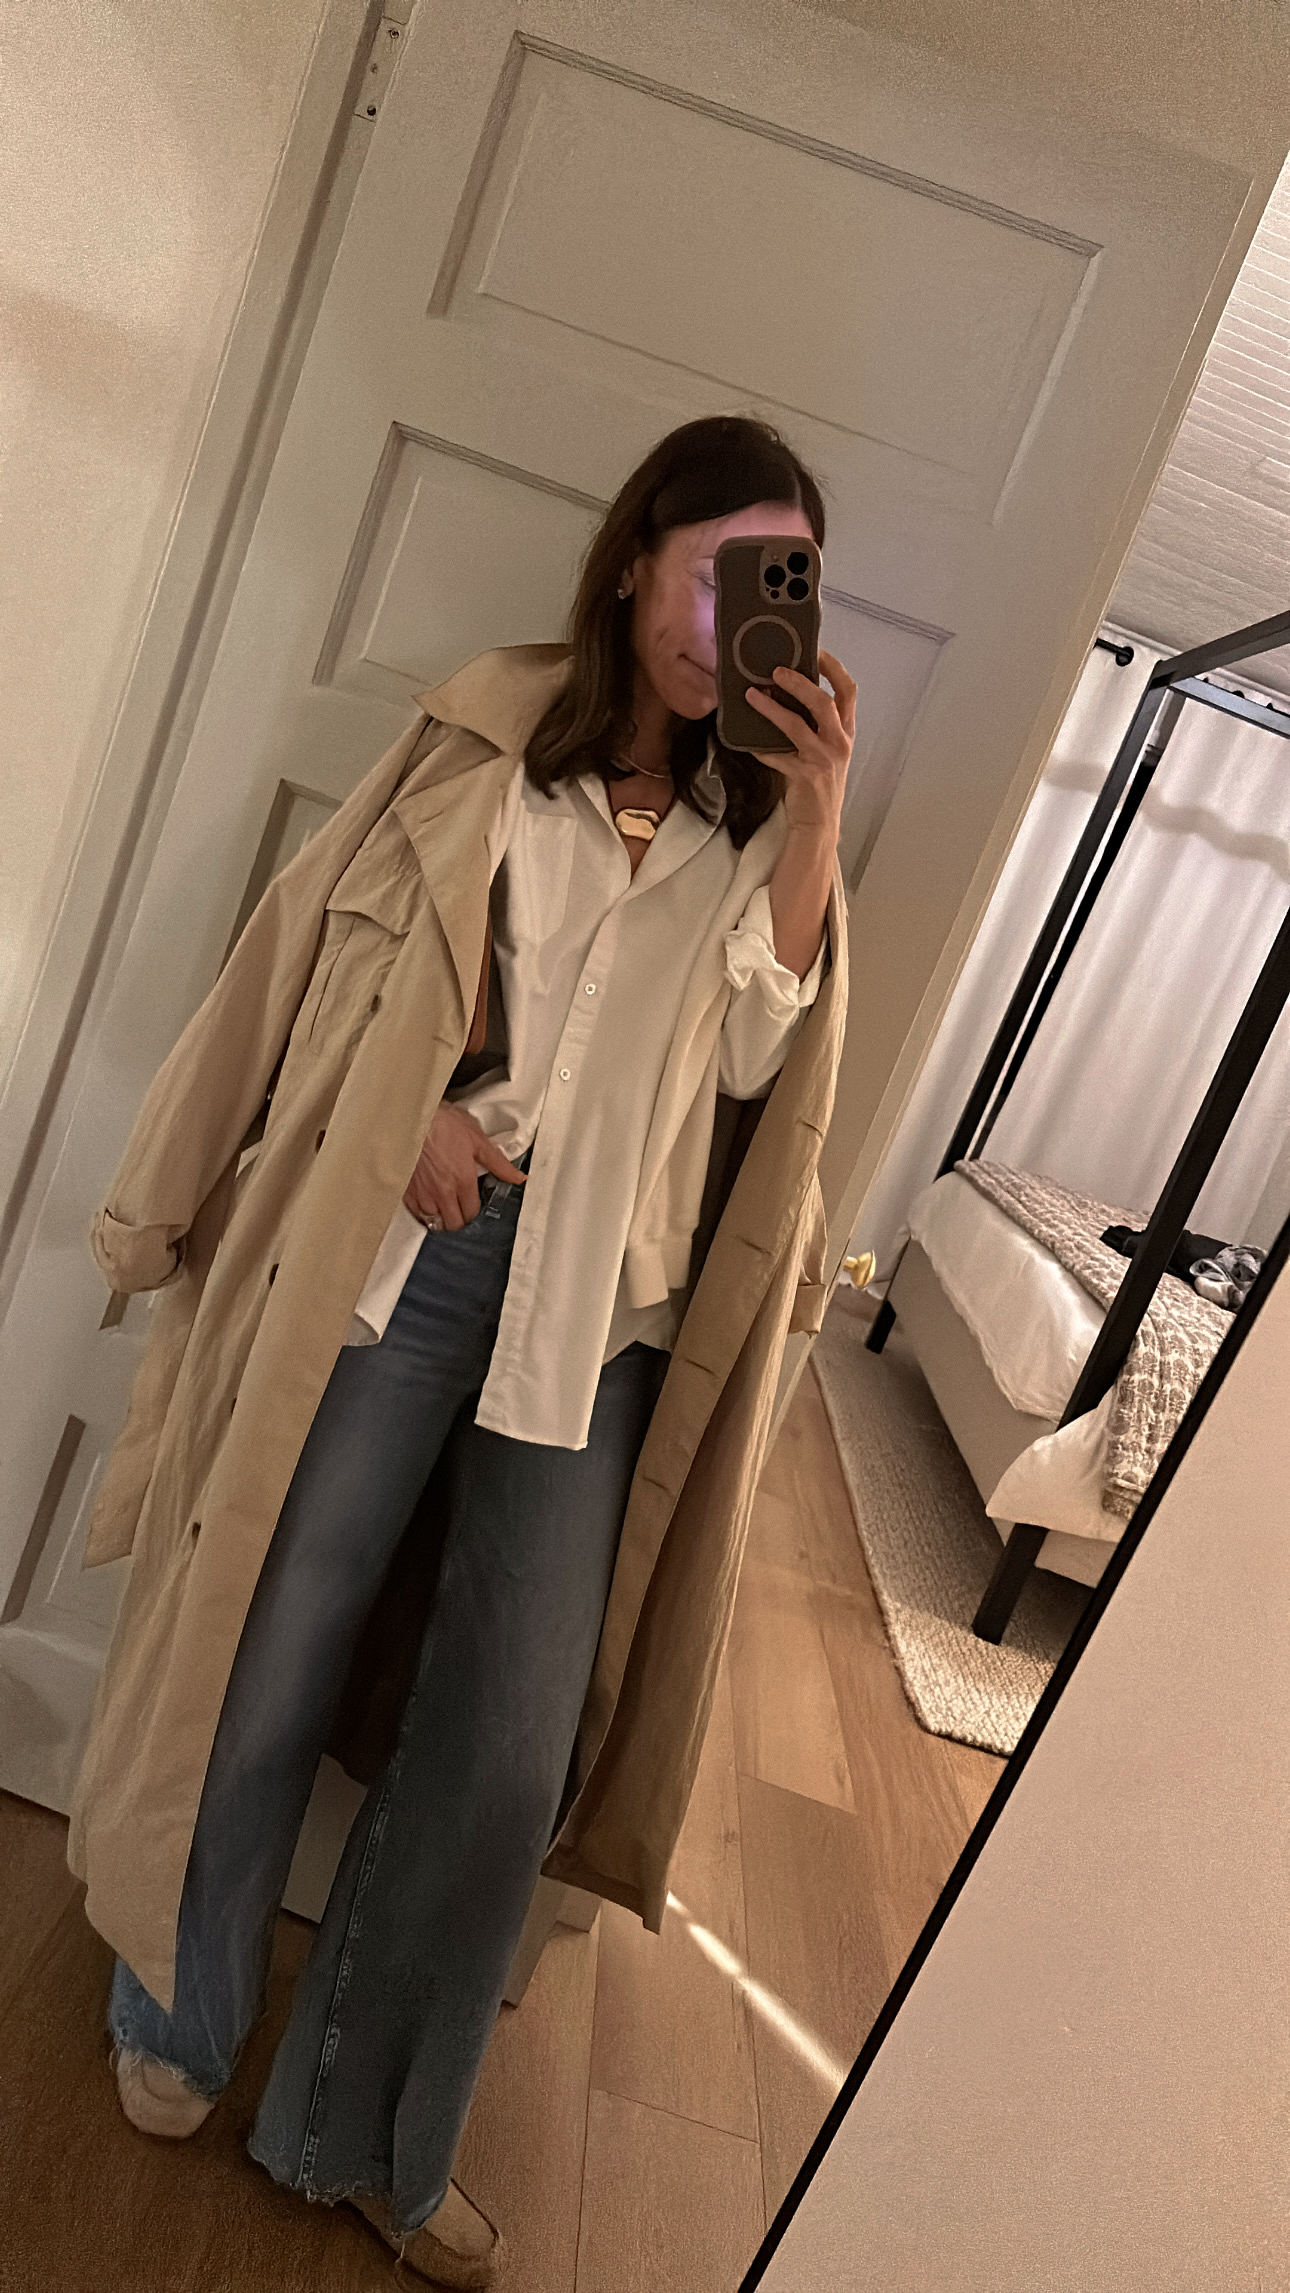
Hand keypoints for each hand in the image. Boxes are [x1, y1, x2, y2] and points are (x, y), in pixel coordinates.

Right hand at [403, 1103, 525, 1231]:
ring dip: (441, 1218)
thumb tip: (519, 1178)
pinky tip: (426, 1203)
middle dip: (459, 1220)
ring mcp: (422, 1193)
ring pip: (434, 1222)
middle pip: (453, 1224)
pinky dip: (422, 1213)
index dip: (473, 1211)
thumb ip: (499, 1164)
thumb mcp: (477, 1139)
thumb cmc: (444, 1124)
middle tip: (459, 1210)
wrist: (412, 1117)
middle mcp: (443, 1193)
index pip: (471, 1213)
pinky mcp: (405, 1190)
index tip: (472, 1204)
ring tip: (443, 1208)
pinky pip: (415, 1213)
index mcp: (463, 1181)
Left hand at [745, 647, 855, 837]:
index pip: (848, 691)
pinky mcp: (805, 775)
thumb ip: (815, 724)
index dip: (833, 668)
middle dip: (800, 682)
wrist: (818, 823)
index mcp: (846, 731)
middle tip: (776, 670)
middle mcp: (840, 742)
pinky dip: (761, 748)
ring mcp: (823, 759)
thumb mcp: (825, 749)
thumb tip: (785, 694)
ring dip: (772, 708)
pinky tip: (747, 742)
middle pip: (824, 702)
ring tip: (752, 695)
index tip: (815, 650)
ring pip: (797, 725)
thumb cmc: (819, 783)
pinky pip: (777, 756)